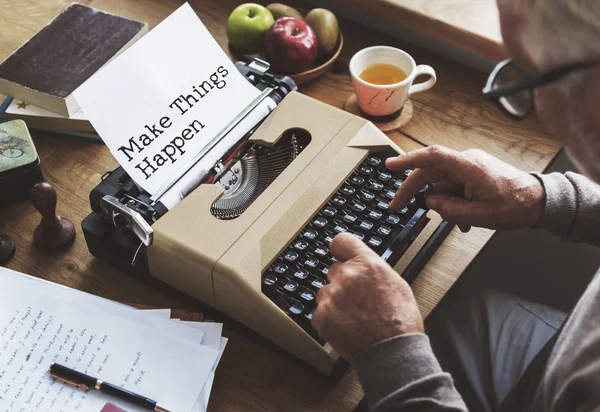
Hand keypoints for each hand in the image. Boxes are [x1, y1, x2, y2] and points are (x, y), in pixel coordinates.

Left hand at [311, 233, 422, 359]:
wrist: (392, 352)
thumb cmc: (399, 321)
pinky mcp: (322, 316)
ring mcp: (332, 296)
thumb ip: (373, 268)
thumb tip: (361, 263)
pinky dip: (330, 319)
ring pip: (325, 292)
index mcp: (367, 264)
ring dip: (335, 301)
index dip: (340, 249)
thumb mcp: (395, 283)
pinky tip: (347, 326)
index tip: (339, 254)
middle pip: (334, 270)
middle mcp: (347, 276)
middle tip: (357, 299)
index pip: (341, 241)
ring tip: (355, 316)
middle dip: (342, 282)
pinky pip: (320, 312)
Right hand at [386, 146, 543, 231]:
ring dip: (442, 202)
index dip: (407, 160)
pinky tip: (463, 218)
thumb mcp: (479, 215)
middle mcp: (467, 162)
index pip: (431, 157)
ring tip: (457, 221)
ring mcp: (471, 167)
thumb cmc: (516, 205)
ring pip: (442, 183)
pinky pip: (454, 186)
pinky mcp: (475, 173)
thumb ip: (449, 209)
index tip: (389, 166)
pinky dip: (453, 201)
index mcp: (467, 166)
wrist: (540, 202)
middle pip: (430, 172)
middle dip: (413, 191)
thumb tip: (430, 202)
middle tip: (398, 206)